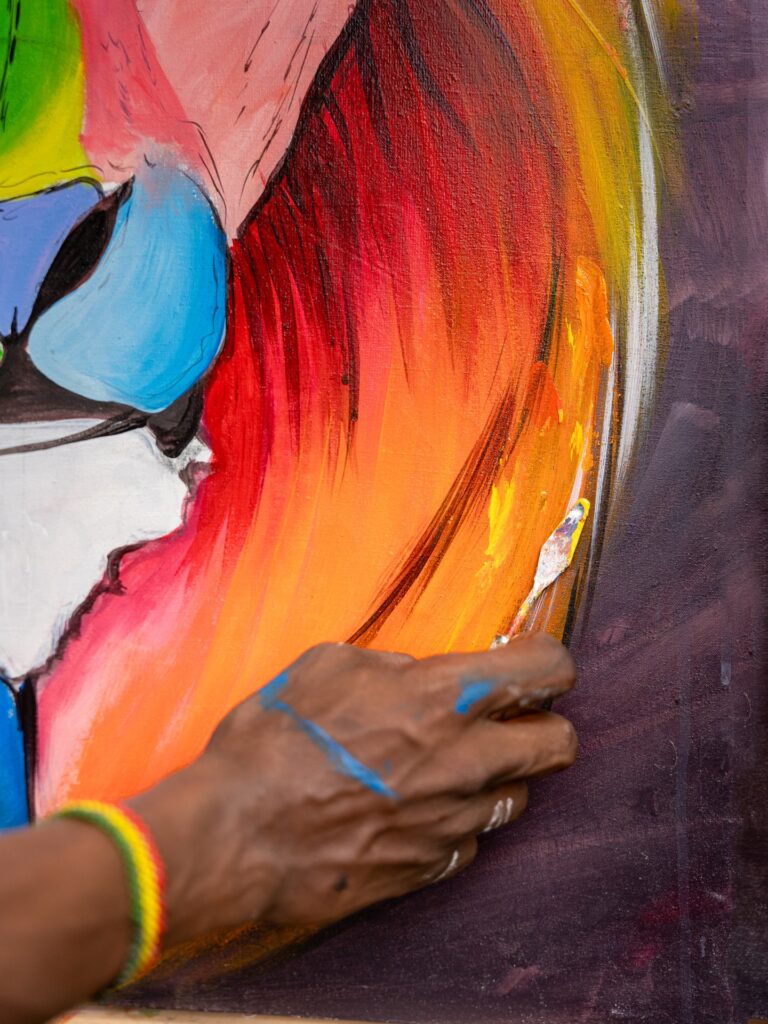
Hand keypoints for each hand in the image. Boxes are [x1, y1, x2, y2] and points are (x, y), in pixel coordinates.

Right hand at [132, 635, 576, 944]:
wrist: (236, 834)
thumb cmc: (273, 741)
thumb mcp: (327, 666)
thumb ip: (390, 665)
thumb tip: (417, 673)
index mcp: (442, 698)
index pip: (545, 670)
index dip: (548, 660)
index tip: (532, 660)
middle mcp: (464, 761)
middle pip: (560, 744)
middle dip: (545, 724)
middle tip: (511, 718)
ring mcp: (452, 821)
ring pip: (520, 797)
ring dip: (499, 777)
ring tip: (452, 767)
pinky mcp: (430, 867)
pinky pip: (471, 841)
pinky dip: (456, 822)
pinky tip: (415, 810)